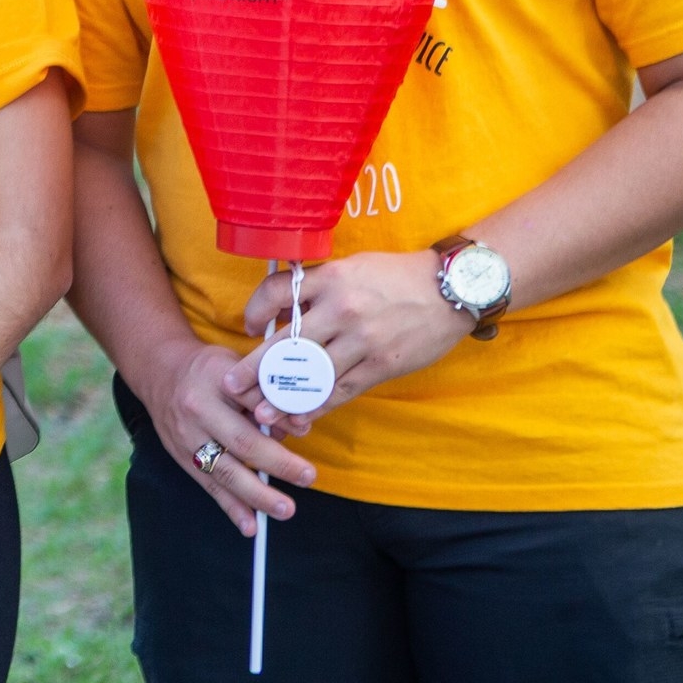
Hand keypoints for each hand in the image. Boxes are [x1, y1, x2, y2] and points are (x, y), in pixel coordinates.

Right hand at [137, 340, 314, 536]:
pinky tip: (249, 526)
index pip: (252, 401)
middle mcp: (197, 412)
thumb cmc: (207, 370)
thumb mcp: (236, 366)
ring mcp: (187, 439)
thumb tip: (296, 427)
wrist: (160, 374)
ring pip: (225, 471)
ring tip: (284, 509)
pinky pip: (210, 487)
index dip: (279, 417)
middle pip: (240, 441)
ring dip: (256, 494)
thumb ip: (264, 394)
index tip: (304, 430)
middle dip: (277, 462)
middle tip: (307, 476)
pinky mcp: (182, 459)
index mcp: (214, 382)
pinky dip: (231, 508)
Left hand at [237, 252, 473, 428]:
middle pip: (286, 344)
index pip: (276, 293)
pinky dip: (318, 406)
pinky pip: (341, 391)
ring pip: (312, 375)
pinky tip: (300, 415)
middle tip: (230, 386)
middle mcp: (342, 309)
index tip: (249, 328)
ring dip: (282, 397)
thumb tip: (281, 314)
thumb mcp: (351, 268)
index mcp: (331, 278)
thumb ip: (317, 288)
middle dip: (254, 368)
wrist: (451, 289)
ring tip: (261, 412)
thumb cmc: (396, 276)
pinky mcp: (381, 365)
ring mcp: (362, 340)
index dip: (255, 311)